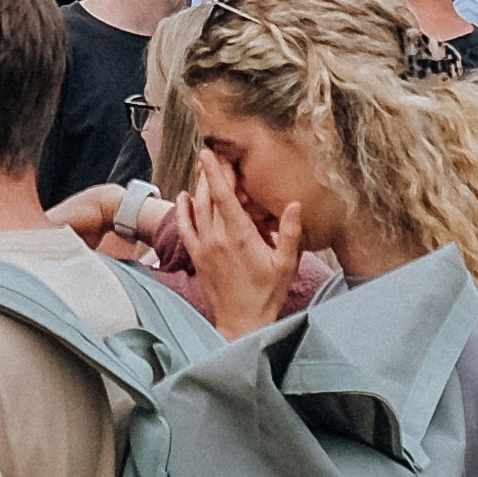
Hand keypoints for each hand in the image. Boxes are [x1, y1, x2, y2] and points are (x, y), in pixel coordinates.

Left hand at [172, 156, 305, 333]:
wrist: (242, 323)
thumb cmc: (267, 294)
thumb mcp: (286, 264)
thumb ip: (290, 232)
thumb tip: (294, 204)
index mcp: (239, 235)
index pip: (223, 195)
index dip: (216, 172)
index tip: (210, 153)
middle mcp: (217, 237)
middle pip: (208, 196)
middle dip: (208, 173)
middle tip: (211, 153)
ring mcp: (204, 247)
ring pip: (196, 208)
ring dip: (197, 186)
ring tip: (200, 168)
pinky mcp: (197, 257)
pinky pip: (185, 228)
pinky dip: (183, 210)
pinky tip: (183, 197)